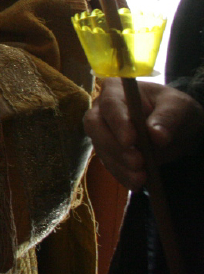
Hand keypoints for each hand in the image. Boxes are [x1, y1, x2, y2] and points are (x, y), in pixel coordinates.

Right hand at [83, 78, 203, 189]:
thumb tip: (157, 136)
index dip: (118, 122)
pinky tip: (137, 183)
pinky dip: (122, 175)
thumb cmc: (174, 109)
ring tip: (141, 177)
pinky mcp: (108, 151)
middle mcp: (102, 109)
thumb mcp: (179, 107)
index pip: (110, 105)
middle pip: (95, 126)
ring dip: (119, 165)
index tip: (131, 141)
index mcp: (116, 90)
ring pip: (101, 148)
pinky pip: (109, 164)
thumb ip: (168, 118)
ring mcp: (103, 131)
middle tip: (137, 162)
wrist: (176, 129)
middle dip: (114, 146)